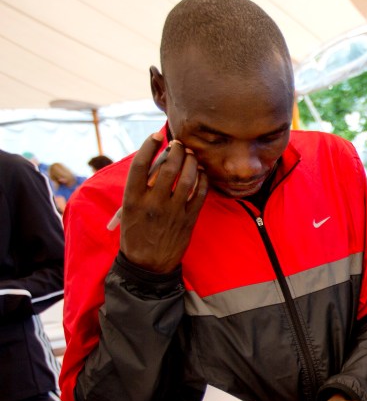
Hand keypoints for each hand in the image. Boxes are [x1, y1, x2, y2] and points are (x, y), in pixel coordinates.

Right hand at [120, 132, 207, 273]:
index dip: (149, 146)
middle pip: (167, 167)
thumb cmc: (135, 234)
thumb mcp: (129, 211)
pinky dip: (202, 179)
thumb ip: (139, 188)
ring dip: (192, 162)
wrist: (147, 265)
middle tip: (180, 145)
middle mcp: (152, 203)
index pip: (140, 165)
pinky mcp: (188, 220)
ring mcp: (172, 211)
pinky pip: (199, 194)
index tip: (156, 136)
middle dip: (176, 151)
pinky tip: (202, 173)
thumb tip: (154, 164)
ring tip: (192, 155)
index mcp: (132, 199)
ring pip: (187, 178)